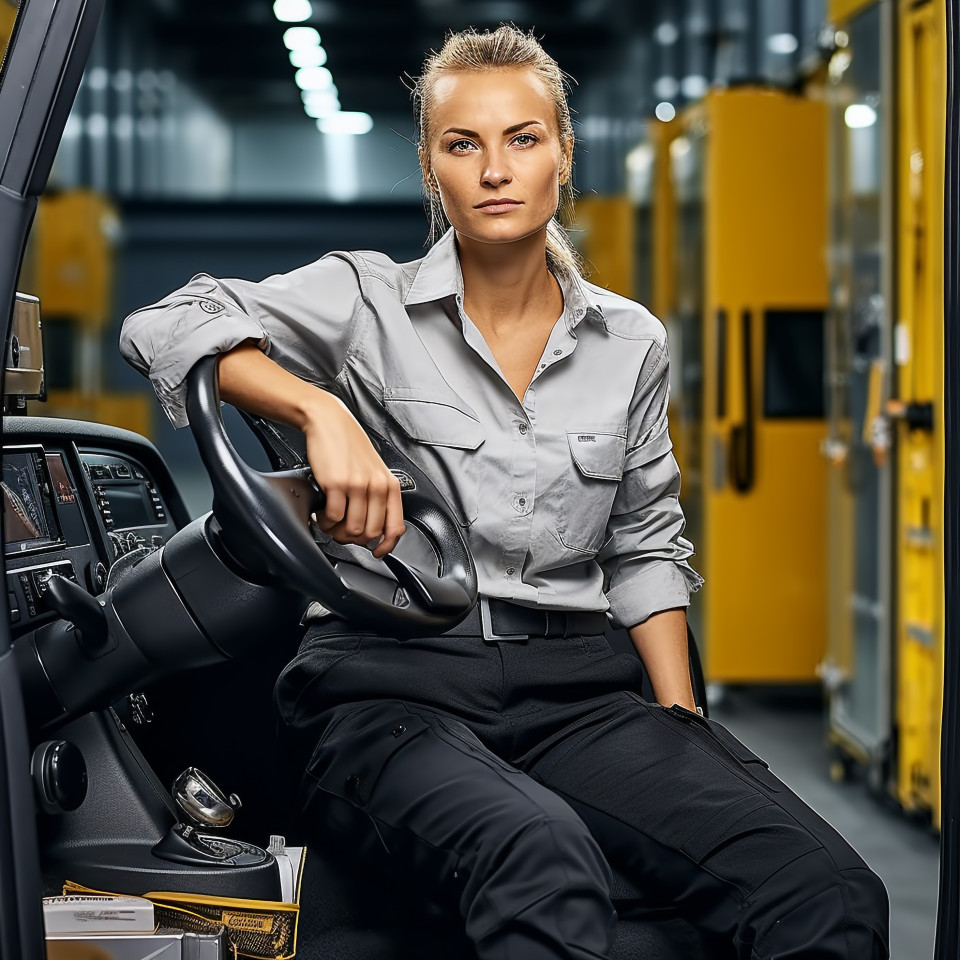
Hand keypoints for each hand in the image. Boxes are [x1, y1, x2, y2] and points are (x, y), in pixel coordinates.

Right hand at [302, 395, 404, 557]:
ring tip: (329, 521)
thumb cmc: (348, 446)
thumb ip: (376, 497)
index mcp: (389, 485)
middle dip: (352, 539)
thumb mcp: (373, 471)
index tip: (377, 552)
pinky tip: (321, 513)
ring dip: (336, 531)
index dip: (386, 546)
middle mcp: (377, 486)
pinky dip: (324, 521)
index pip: (395, 526)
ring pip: (351, 530)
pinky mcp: (337, 483)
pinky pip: (333, 517)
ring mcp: (358, 485)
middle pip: (369, 533)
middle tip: (340, 530)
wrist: (328, 421)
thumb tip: (370, 528)